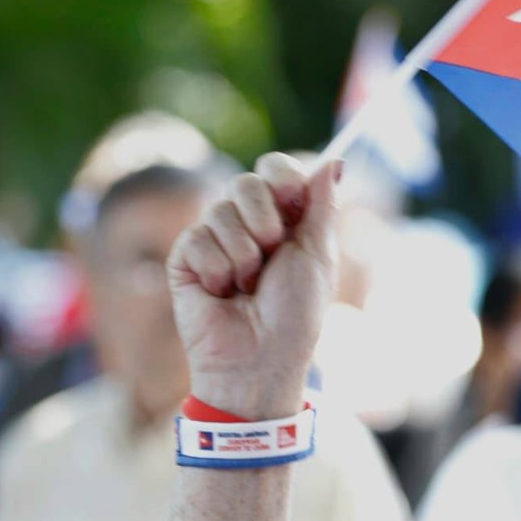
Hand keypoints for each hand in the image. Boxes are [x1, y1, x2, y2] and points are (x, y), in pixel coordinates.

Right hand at [167, 153, 340, 419]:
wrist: (261, 359)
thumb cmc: (295, 316)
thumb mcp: (316, 256)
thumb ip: (321, 206)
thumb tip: (335, 161)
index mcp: (282, 219)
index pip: (274, 169)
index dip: (282, 177)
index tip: (292, 199)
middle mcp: (245, 224)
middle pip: (246, 182)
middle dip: (265, 221)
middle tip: (271, 258)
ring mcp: (213, 239)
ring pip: (220, 210)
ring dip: (243, 254)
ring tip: (246, 287)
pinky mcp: (185, 259)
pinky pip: (197, 238)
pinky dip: (217, 270)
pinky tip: (221, 294)